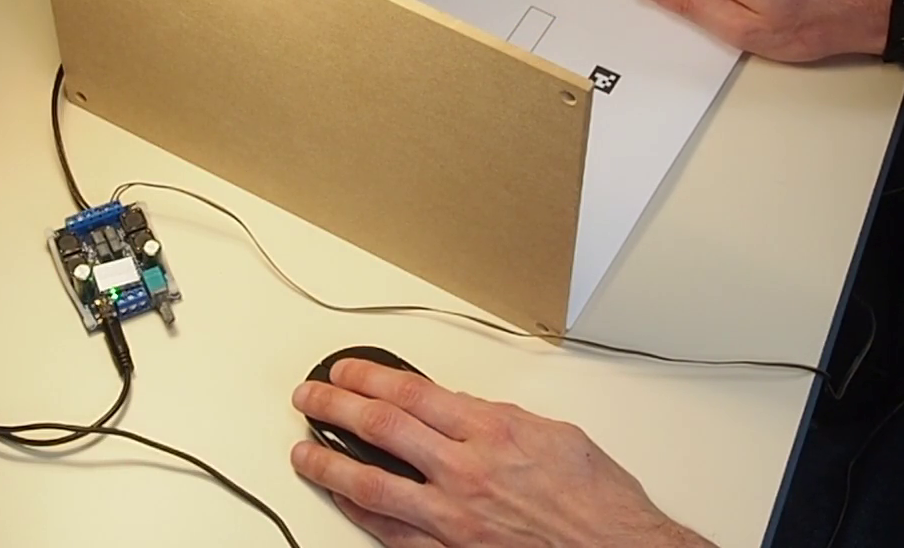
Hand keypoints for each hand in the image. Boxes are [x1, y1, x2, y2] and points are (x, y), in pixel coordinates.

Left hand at [291, 359, 711, 547]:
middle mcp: (466, 471)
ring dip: (328, 463)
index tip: (345, 370)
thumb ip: (502, 418)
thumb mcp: (556, 435)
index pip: (411, 391)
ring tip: (304, 450)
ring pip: (370, 484)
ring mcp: (452, 517)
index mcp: (492, 430)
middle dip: (335, 407)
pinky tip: (342, 500)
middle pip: (381, 427)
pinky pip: (389, 531)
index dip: (368, 376)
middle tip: (311, 396)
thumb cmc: (599, 502)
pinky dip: (359, 513)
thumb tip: (465, 407)